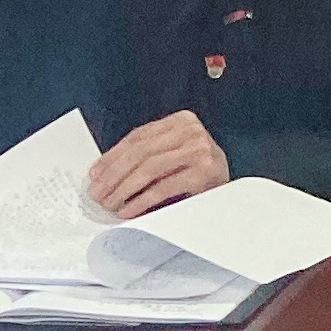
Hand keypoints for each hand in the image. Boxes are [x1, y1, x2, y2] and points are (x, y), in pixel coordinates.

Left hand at [89, 112, 231, 220]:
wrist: (235, 194)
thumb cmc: (199, 176)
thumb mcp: (173, 157)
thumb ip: (146, 156)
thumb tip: (103, 173)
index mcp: (182, 121)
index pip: (138, 136)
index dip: (111, 156)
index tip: (94, 174)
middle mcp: (193, 130)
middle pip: (141, 151)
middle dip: (114, 174)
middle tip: (98, 193)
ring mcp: (201, 150)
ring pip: (149, 167)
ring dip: (124, 188)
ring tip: (110, 203)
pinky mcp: (205, 173)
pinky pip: (163, 187)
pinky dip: (141, 200)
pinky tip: (129, 210)